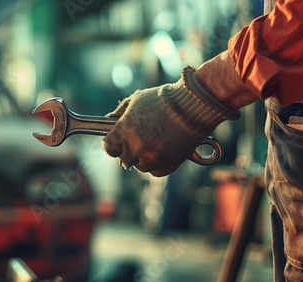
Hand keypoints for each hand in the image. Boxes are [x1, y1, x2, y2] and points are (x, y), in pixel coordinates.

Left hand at [103, 67, 240, 176]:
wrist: (193, 105)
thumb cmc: (164, 99)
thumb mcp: (136, 99)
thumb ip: (120, 112)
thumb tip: (109, 120)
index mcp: (124, 130)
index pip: (109, 148)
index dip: (113, 145)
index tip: (117, 143)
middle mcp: (135, 147)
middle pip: (124, 159)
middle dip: (129, 151)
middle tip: (140, 140)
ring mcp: (151, 158)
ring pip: (140, 166)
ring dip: (144, 158)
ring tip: (155, 143)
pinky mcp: (167, 165)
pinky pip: (155, 171)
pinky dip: (158, 163)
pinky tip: (164, 149)